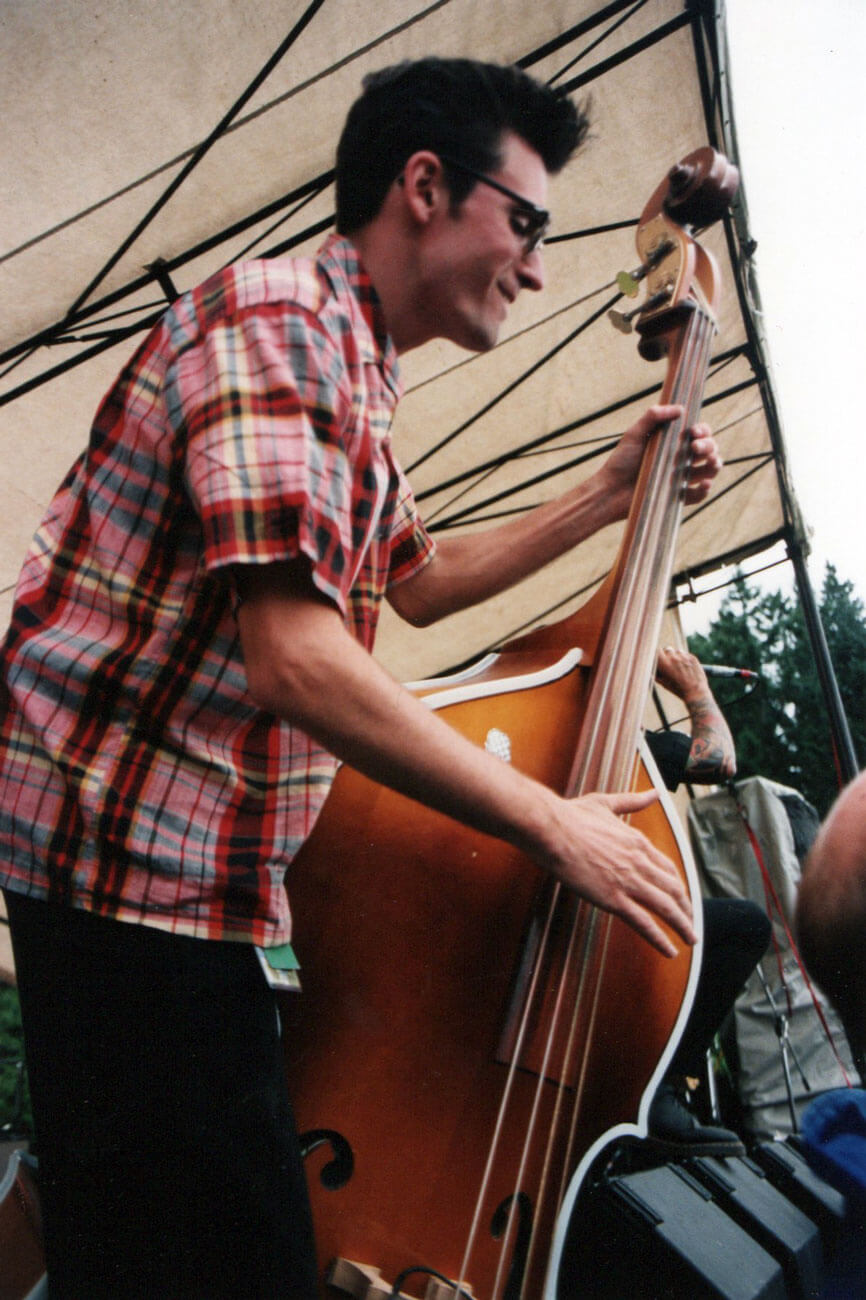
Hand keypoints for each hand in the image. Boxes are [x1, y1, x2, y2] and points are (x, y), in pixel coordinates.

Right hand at [541, 787, 696, 957]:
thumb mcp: (607, 803)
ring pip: (666, 908)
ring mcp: (628, 881)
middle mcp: (640, 862)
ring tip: (690, 939)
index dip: (678, 885)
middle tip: (691, 923)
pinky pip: (644, 923)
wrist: (552, 829)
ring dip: (682, 926)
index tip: (682, 896)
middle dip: (686, 909)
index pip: (668, 868)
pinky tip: (669, 950)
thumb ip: (633, 801)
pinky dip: (660, 938)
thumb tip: (654, 792)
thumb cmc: (572, 815)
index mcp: (638, 842)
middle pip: (674, 890)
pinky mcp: (614, 899)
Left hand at [599, 404, 721, 519]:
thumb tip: (680, 408)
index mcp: (674, 442)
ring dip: (714, 464)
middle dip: (708, 446)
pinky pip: (699, 495)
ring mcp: (681, 478)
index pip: (699, 433)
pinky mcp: (677, 497)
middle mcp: (681, 459)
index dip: (703, 430)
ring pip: (709, 470)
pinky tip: (703, 483)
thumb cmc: (621, 462)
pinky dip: (705, 489)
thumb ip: (653, 417)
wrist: (609, 491)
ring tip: (710, 462)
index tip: (693, 431)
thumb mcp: (634, 434)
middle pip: (708, 450)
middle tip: (694, 447)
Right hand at [655, 646, 707, 702]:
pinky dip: (685, 659)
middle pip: (667, 649)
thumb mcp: (663, 683)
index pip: (657, 650)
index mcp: (664, 663)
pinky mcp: (692, 657)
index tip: (658, 658)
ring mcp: (684, 657)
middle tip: (669, 663)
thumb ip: (655, 673)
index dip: (657, 654)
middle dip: (667, 655)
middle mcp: (673, 658)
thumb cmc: (677, 689)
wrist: (695, 692)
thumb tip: (651, 667)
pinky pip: (686, 654)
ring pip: (677, 651)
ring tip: (679, 666)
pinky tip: (686, 668)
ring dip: (676, 656)